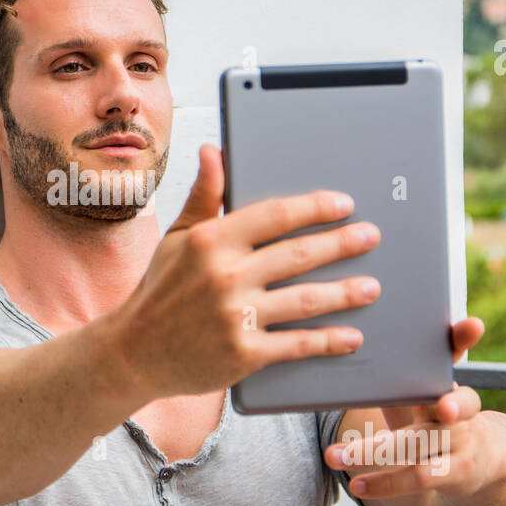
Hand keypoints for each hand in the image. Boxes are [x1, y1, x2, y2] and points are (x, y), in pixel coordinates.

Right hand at [109, 143, 380, 401]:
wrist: (134, 353)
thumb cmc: (159, 291)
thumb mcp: (177, 238)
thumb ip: (204, 196)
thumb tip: (214, 150)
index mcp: (211, 241)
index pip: (276, 215)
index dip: (315, 207)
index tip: (343, 204)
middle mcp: (224, 275)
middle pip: (299, 254)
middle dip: (342, 244)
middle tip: (371, 237)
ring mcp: (235, 316)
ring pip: (306, 299)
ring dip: (345, 292)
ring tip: (371, 286)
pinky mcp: (243, 354)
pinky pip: (297, 344)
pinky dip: (329, 341)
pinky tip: (351, 336)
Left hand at [327, 318, 505, 499]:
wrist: (481, 462)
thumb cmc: (435, 418)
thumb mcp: (422, 393)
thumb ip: (396, 376)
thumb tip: (341, 351)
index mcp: (445, 381)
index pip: (457, 354)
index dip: (464, 338)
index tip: (471, 324)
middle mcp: (458, 410)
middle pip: (446, 403)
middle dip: (426, 401)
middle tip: (412, 399)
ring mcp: (460, 443)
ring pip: (418, 446)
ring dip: (372, 451)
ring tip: (333, 455)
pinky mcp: (456, 474)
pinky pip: (418, 478)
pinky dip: (385, 483)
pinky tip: (356, 485)